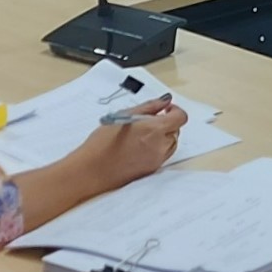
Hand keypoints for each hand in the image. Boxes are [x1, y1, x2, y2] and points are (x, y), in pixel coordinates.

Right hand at [70, 99, 185, 194]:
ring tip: (142, 135)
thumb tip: (165, 100)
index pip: (180, 117)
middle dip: (167, 123)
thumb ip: (149, 107)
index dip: (174, 111)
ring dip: (163, 136)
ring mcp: (157, 160)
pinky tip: (138, 147)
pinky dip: (157, 148)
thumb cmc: (102, 142)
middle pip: (176, 130)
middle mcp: (160, 146)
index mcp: (154, 130)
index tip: (163, 109)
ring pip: (171, 144)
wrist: (91, 170)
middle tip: (148, 121)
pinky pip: (163, 155)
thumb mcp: (124, 116)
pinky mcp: (151, 170)